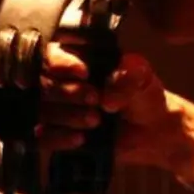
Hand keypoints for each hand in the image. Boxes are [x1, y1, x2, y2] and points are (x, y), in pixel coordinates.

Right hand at [37, 42, 178, 167]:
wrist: (151, 128)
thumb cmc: (142, 92)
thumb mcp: (142, 76)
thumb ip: (127, 77)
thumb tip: (106, 99)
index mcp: (76, 58)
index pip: (53, 54)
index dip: (63, 63)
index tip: (84, 73)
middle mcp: (60, 81)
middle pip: (44, 83)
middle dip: (68, 92)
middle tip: (95, 99)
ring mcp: (56, 108)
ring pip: (43, 109)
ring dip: (67, 115)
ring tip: (96, 120)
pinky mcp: (57, 134)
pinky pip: (44, 138)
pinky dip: (59, 138)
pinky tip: (81, 139)